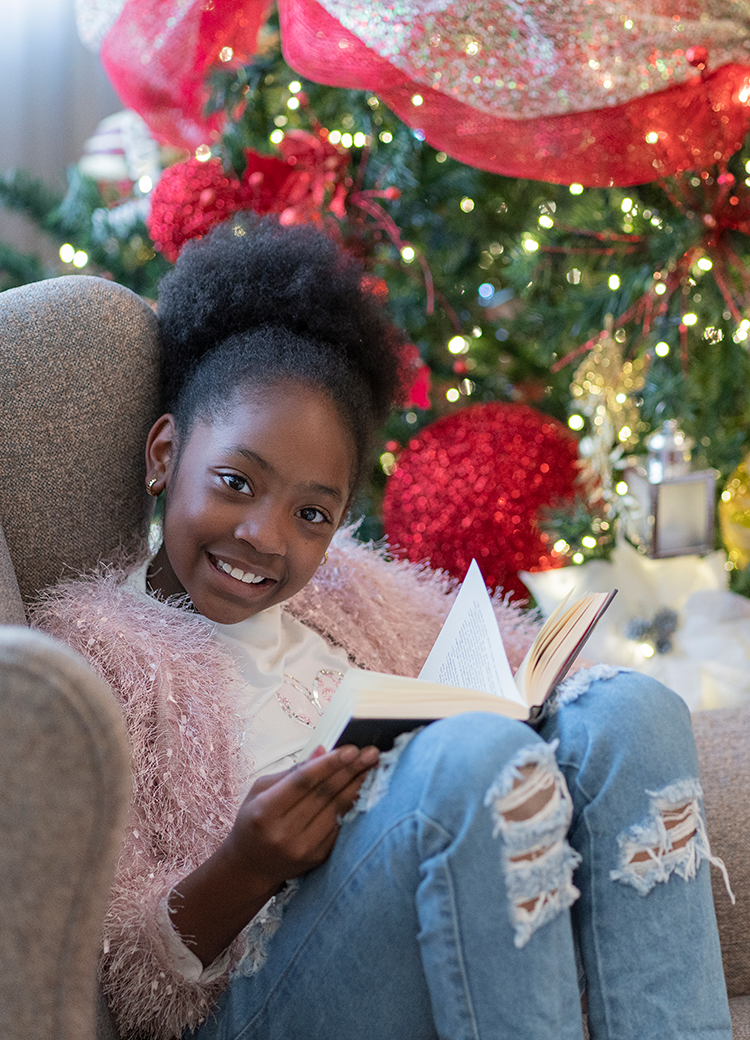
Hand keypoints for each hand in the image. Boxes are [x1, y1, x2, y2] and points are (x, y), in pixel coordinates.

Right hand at [225, 744, 379, 890]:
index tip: (352, 750)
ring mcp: (303, 848)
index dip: (329, 764)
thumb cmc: (253, 823)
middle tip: (372, 753)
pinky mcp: (318, 857)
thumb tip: (322, 751)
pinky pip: (342, 826)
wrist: (250, 867)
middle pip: (325, 795)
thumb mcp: (259, 791)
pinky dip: (355, 805)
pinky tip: (366, 790)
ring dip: (359, 786)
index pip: (302, 783)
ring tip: (375, 767)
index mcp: (265, 812)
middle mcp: (284, 833)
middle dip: (352, 770)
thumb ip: (292, 771)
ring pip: (338, 810)